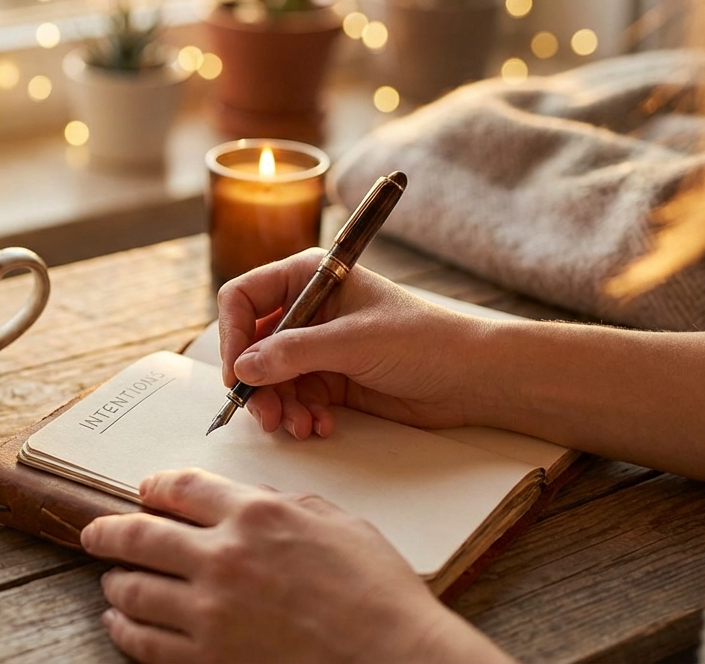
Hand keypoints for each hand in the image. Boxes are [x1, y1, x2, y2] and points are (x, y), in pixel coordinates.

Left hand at [81, 468, 510, 663]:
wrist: (395, 658)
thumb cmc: (380, 594)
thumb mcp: (339, 524)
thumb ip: (287, 506)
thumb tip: (253, 500)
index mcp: (257, 515)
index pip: (184, 488)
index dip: (155, 486)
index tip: (144, 491)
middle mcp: (224, 557)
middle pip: (141, 535)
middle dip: (109, 531)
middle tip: (95, 532)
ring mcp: (211, 612)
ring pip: (135, 589)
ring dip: (116, 581)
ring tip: (112, 581)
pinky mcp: (209, 659)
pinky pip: (145, 642)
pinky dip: (124, 629)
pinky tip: (120, 623)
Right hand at [217, 249, 496, 438]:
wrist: (471, 377)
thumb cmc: (423, 340)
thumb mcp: (353, 342)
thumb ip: (294, 353)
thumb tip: (244, 367)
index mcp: (309, 277)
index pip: (244, 298)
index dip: (232, 335)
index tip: (237, 374)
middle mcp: (307, 309)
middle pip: (252, 345)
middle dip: (256, 382)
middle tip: (265, 414)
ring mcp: (317, 346)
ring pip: (271, 379)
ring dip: (279, 406)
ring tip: (298, 426)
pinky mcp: (330, 379)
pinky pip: (295, 399)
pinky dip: (300, 416)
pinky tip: (320, 426)